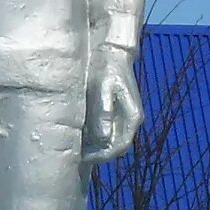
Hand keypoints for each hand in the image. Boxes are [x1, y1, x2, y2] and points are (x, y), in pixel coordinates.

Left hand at [85, 47, 142, 162]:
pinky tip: (82, 134)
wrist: (111, 53)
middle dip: (98, 154)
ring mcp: (125, 117)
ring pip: (112, 141)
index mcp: (132, 117)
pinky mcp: (117, 112)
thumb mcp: (103, 89)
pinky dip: (96, 138)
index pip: (119, 147)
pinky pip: (108, 132)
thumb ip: (103, 113)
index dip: (102, 156)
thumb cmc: (107, 69)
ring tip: (78, 145)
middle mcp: (131, 120)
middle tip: (77, 154)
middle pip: (116, 147)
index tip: (84, 156)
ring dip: (97, 147)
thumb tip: (102, 138)